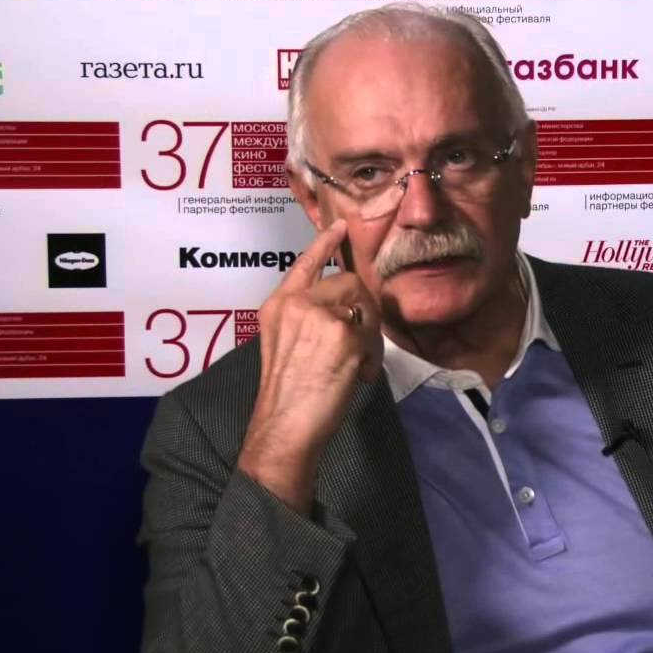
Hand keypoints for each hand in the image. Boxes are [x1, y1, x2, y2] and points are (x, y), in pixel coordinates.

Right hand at [238, 219, 383, 512]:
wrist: (284, 425)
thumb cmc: (288, 395)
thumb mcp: (287, 345)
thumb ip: (310, 320)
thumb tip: (349, 312)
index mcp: (279, 305)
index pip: (304, 265)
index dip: (324, 244)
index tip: (340, 227)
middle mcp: (297, 303)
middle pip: (349, 283)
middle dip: (365, 311)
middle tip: (364, 344)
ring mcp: (320, 314)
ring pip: (366, 307)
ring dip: (371, 336)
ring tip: (359, 365)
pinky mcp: (343, 332)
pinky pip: (373, 335)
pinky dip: (373, 357)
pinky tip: (359, 376)